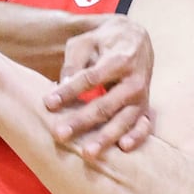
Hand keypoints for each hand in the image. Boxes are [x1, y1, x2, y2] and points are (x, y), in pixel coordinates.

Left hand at [43, 20, 155, 157]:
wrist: (135, 40)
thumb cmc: (102, 42)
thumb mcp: (84, 42)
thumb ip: (73, 63)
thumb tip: (62, 86)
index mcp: (119, 60)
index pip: (89, 79)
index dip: (68, 91)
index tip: (48, 103)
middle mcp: (134, 81)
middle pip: (105, 105)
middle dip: (81, 121)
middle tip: (59, 134)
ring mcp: (142, 97)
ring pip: (124, 120)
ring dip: (105, 138)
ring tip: (87, 153)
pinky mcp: (146, 108)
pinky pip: (145, 126)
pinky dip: (137, 138)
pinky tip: (122, 149)